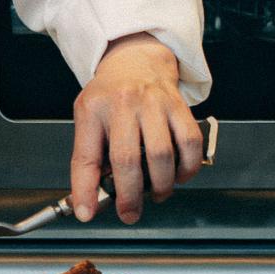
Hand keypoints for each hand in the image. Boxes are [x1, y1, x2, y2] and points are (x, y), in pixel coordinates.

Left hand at [69, 38, 205, 221]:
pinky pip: (190, 144)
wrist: (135, 60)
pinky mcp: (179, 106)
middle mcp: (123, 104)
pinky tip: (178, 175)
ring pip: (162, 155)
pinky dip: (187, 168)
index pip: (85, 156)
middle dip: (129, 196)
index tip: (86, 213)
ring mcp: (154, 104)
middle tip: (129, 213)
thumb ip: (88, 158)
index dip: (84, 189)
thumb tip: (87, 202)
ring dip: (161, 185)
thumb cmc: (109, 96)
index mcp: (93, 109)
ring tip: (156, 192)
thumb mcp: (87, 119)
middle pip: (127, 159)